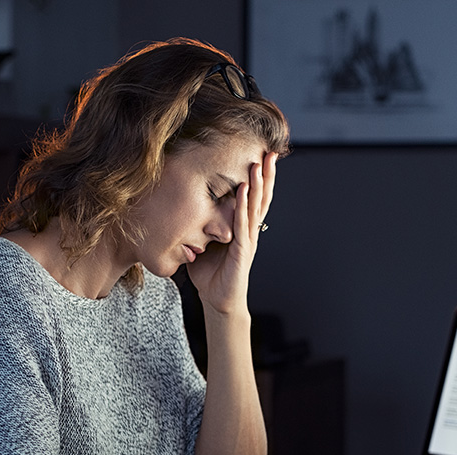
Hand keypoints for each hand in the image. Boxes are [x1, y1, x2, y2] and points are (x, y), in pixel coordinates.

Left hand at [187, 151, 276, 313]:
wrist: (218, 300)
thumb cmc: (211, 274)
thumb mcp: (203, 243)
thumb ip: (200, 225)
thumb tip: (184, 207)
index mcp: (243, 228)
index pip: (254, 198)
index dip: (260, 178)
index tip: (263, 156)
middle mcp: (250, 231)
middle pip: (262, 198)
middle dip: (266, 175)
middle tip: (272, 152)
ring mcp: (248, 240)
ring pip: (256, 207)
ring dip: (258, 185)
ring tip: (260, 164)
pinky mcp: (243, 250)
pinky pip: (243, 224)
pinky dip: (244, 206)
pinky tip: (245, 190)